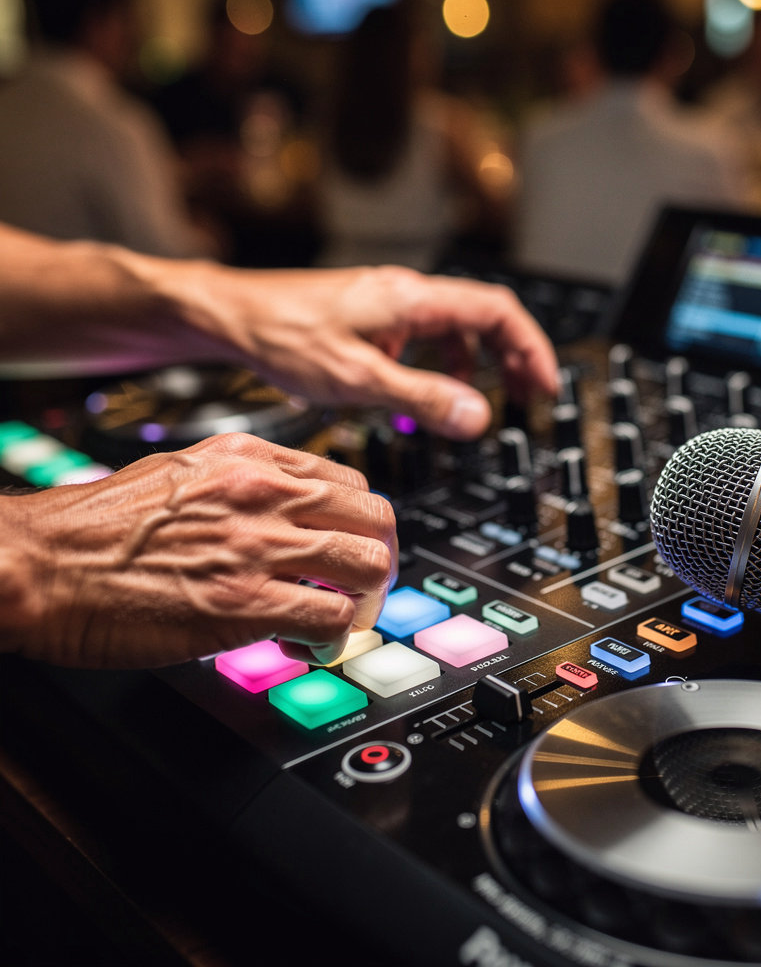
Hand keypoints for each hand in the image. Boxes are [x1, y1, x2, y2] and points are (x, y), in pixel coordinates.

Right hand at [0, 433, 394, 668]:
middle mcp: (264, 491)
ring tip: (341, 619)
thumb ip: (244, 486)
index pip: (350, 482)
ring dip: (366, 601)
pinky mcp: (245, 603)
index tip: (351, 548)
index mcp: (250, 457)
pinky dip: (333, 639)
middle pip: (376, 519)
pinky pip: (331, 618)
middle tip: (362, 588)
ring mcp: (258, 545)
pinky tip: (309, 645)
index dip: (359, 524)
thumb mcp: (183, 475)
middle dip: (380, 560)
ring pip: (369, 566)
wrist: (38, 564)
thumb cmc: (97, 527)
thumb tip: (290, 513)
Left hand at [175, 264, 559, 439]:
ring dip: (478, 362)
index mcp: (413, 299)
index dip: (531, 346)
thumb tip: (478, 416)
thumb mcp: (359, 379)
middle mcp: (407, 293)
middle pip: (485, 315)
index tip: (545, 384)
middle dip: (514, 355)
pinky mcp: (372, 316)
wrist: (233, 317)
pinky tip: (424, 391)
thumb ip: (421, 398)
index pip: (498, 310)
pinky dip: (441, 363)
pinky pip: (426, 335)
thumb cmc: (284, 337)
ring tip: (479, 401)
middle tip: (529, 395)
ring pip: (456, 326)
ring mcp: (390, 303)